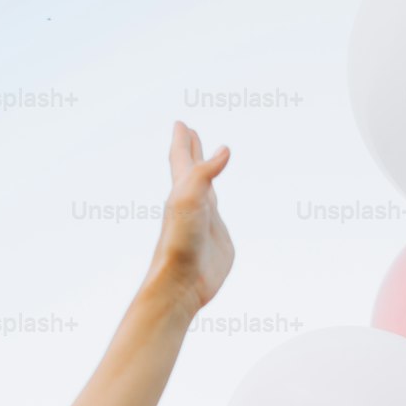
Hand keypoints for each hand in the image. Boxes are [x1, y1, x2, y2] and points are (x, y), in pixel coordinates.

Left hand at [144, 120, 234, 312]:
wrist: (183, 281)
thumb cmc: (180, 240)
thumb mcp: (190, 197)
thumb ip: (205, 172)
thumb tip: (224, 150)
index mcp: (182, 190)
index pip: (181, 158)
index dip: (182, 140)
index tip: (181, 124)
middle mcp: (193, 204)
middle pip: (191, 170)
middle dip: (191, 151)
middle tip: (190, 133)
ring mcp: (205, 222)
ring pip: (205, 191)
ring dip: (205, 176)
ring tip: (207, 164)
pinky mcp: (218, 240)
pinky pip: (218, 217)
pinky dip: (217, 205)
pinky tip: (214, 206)